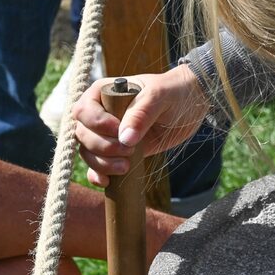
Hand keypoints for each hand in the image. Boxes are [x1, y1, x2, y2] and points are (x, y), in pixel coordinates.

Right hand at [74, 65, 209, 186]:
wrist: (191, 105)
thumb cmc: (173, 92)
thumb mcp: (159, 96)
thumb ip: (141, 114)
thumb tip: (124, 139)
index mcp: (103, 93)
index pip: (83, 110)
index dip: (96, 123)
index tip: (117, 130)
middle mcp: (100, 113)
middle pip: (83, 134)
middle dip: (102, 147)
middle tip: (128, 150)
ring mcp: (107, 134)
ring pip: (88, 152)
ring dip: (102, 163)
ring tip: (126, 166)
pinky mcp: (117, 152)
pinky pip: (97, 166)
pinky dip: (98, 174)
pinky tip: (107, 181)